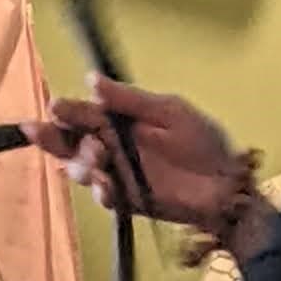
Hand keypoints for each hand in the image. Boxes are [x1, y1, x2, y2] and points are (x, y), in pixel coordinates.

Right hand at [32, 79, 239, 233]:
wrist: (224, 185)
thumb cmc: (203, 142)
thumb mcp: (169, 111)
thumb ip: (130, 100)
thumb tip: (91, 80)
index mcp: (121, 120)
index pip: (84, 114)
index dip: (66, 111)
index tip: (55, 108)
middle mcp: (113, 146)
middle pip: (72, 143)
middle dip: (59, 141)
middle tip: (64, 138)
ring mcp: (118, 175)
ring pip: (82, 170)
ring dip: (82, 166)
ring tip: (97, 163)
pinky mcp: (127, 200)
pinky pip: (104, 197)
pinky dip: (101, 192)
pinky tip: (106, 187)